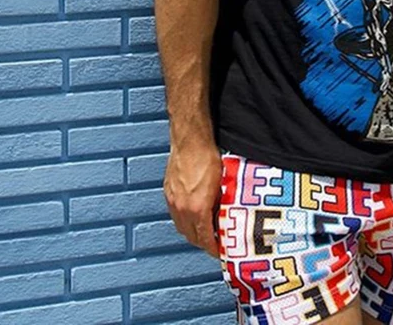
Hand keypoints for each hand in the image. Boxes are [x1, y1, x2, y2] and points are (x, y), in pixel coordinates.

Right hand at [163, 139, 222, 257]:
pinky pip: (176, 215)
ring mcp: (173, 201)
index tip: (220, 251)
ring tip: (205, 231)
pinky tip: (193, 215)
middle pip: (191, 236)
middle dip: (203, 243)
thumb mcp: (222, 184)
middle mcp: (182, 208)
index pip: (205, 238)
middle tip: (215, 243)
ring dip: (193, 232)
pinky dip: (185, 220)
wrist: (190, 141)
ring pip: (182, 227)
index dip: (213, 248)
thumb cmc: (208, 157)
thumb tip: (223, 216)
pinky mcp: (168, 193)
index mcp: (197, 208)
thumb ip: (220, 204)